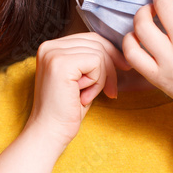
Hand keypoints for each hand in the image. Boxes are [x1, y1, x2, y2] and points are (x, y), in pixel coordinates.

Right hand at [26, 33, 132, 147]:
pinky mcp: (61, 63)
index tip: (123, 70)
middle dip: (111, 68)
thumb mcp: (81, 79)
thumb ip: (90, 61)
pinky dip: (97, 82)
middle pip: (97, 43)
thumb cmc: (67, 111)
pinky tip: (84, 97)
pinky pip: (96, 62)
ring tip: (87, 97)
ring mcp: (53, 53)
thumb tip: (118, 51)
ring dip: (101, 79)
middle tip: (111, 92)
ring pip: (99, 53)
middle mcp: (49, 46)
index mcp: (51, 47)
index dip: (111, 54)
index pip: (91, 38)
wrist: (50, 133)